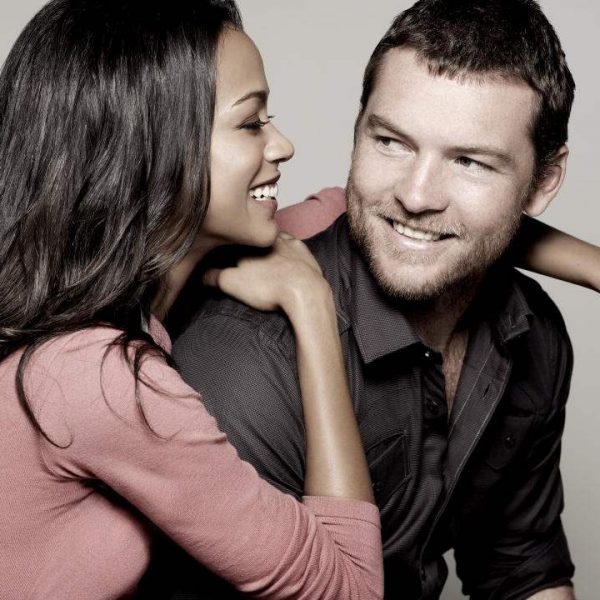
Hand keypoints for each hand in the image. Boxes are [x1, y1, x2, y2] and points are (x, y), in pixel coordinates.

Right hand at [203, 233, 327, 313]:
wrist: (305, 293)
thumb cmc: (268, 286)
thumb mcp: (231, 282)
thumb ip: (214, 276)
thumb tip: (203, 275)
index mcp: (255, 241)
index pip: (240, 237)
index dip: (234, 244)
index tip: (231, 255)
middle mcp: (275, 238)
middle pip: (261, 238)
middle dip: (254, 245)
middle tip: (249, 258)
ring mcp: (294, 246)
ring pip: (281, 241)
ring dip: (275, 247)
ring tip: (269, 261)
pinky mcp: (308, 257)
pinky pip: (298, 251)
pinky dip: (292, 256)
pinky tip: (290, 264)